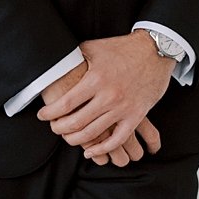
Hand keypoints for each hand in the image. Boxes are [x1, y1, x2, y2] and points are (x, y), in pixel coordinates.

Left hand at [38, 33, 174, 159]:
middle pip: (76, 122)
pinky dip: (102, 149)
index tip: (43, 116)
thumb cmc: (123, 48)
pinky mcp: (136, 115)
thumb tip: (56, 63)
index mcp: (95, 79)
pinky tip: (91, 151)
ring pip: (94, 133)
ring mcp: (123, 108)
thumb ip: (75, 57)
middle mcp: (108, 96)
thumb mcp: (95, 48)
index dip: (50, 113)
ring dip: (76, 140)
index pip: (65, 103)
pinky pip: (118, 139)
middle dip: (60, 129)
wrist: (155, 50)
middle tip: (54, 128)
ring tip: (68, 138)